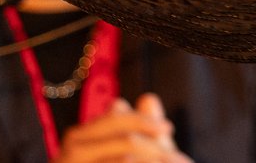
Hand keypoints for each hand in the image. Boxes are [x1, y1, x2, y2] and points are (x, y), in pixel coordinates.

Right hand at [58, 94, 192, 161]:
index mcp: (79, 138)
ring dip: (157, 161)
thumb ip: (136, 126)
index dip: (145, 121)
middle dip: (159, 150)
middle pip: (126, 143)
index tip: (168, 128)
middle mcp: (72, 153)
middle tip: (183, 160)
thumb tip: (148, 98)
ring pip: (127, 159)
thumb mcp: (127, 149)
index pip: (116, 119)